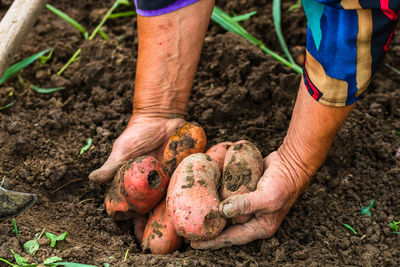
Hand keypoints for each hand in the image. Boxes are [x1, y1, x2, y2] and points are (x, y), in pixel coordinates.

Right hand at [89, 115, 183, 241]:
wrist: (161, 118)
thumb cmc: (138, 134)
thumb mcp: (122, 150)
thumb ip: (111, 166)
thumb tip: (93, 179)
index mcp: (135, 184)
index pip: (133, 207)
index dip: (135, 221)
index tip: (138, 235)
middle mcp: (152, 185)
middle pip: (153, 209)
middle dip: (156, 224)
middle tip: (162, 238)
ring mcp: (168, 179)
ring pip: (170, 202)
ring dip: (173, 214)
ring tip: (178, 229)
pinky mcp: (182, 171)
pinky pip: (185, 186)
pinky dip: (187, 197)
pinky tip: (191, 208)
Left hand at [191, 151, 309, 249]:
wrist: (292, 162)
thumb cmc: (284, 184)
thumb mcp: (267, 199)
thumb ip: (245, 205)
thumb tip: (222, 210)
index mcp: (259, 227)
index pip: (232, 238)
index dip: (214, 241)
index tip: (195, 243)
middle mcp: (252, 218)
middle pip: (227, 228)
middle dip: (209, 229)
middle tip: (189, 230)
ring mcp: (248, 205)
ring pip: (226, 213)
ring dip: (212, 214)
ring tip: (193, 215)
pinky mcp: (244, 191)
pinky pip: (228, 197)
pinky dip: (217, 197)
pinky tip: (205, 196)